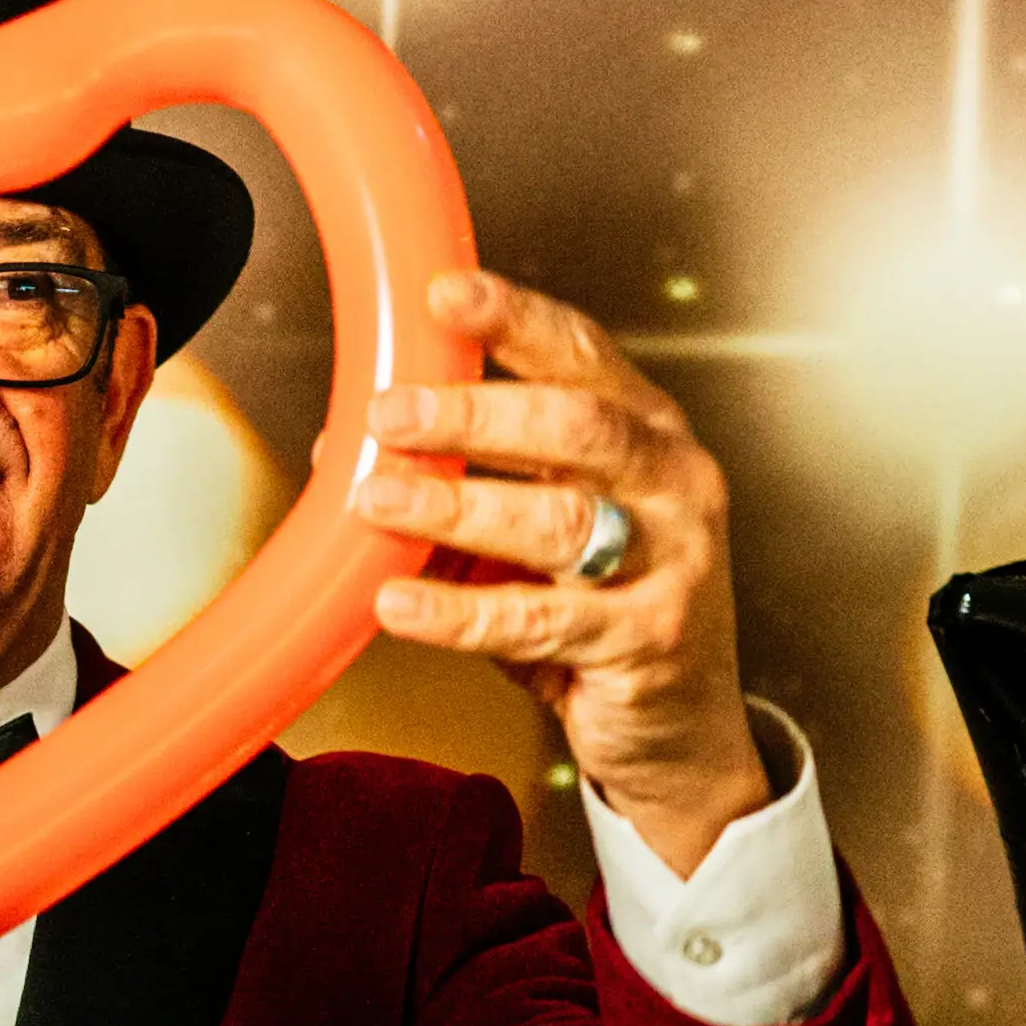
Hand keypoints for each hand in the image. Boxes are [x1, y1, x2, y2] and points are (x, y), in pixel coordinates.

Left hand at [353, 267, 766, 879]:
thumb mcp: (539, 534)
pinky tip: (398, 603)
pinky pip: (541, 620)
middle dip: (475, 412)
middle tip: (389, 413)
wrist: (680, 731)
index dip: (513, 320)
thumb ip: (466, 483)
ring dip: (457, 506)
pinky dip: (460, 611)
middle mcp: (674, 483)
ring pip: (561, 519)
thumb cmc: (603, 612)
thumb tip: (346, 447)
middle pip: (576, 427)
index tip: (442, 295)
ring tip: (377, 498)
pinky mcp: (650, 640)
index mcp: (648, 433)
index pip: (583, 355)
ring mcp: (674, 561)